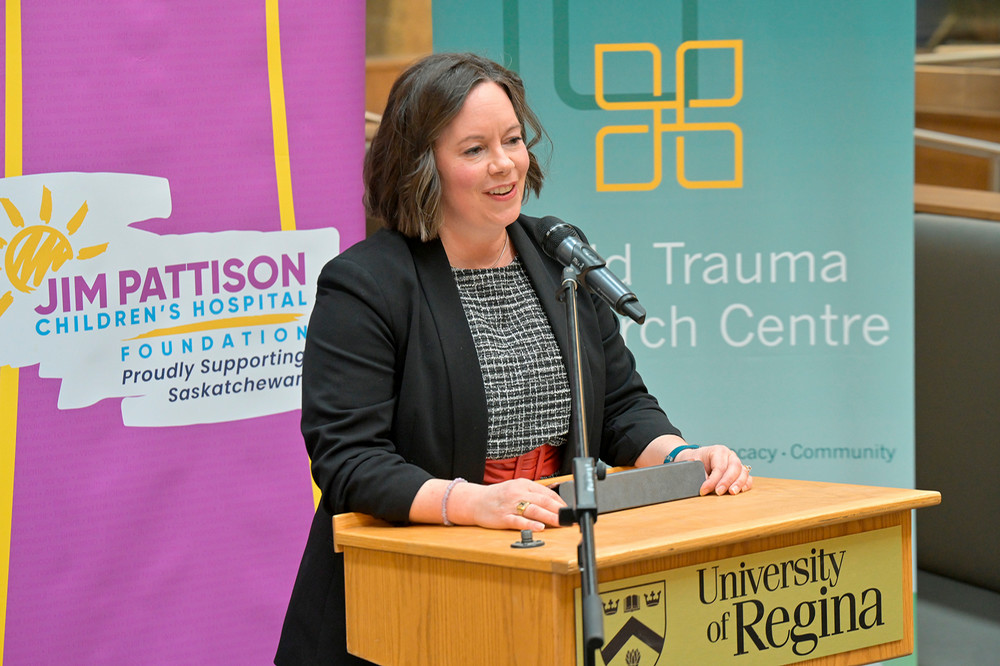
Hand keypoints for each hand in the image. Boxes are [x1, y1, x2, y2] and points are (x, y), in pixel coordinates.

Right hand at [451, 477, 566, 530]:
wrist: (475, 501)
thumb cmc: (498, 496)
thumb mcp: (516, 487)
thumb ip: (533, 492)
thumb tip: (554, 497)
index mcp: (523, 484)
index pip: (546, 492)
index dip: (560, 501)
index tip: (569, 509)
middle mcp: (518, 493)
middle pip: (543, 501)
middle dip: (559, 510)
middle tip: (569, 517)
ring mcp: (510, 506)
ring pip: (534, 510)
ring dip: (550, 517)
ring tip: (561, 522)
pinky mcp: (503, 518)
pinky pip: (519, 521)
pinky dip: (531, 524)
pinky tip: (540, 527)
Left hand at [675, 444, 752, 495]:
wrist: (697, 458)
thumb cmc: (695, 460)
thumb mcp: (693, 462)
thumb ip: (698, 470)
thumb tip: (704, 481)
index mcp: (718, 450)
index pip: (719, 466)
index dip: (712, 480)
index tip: (704, 490)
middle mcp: (730, 455)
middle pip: (734, 467)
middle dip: (727, 482)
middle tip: (719, 492)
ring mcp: (737, 462)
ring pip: (743, 472)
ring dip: (738, 484)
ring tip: (732, 493)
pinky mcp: (740, 471)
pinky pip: (747, 477)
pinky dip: (746, 484)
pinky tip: (741, 491)